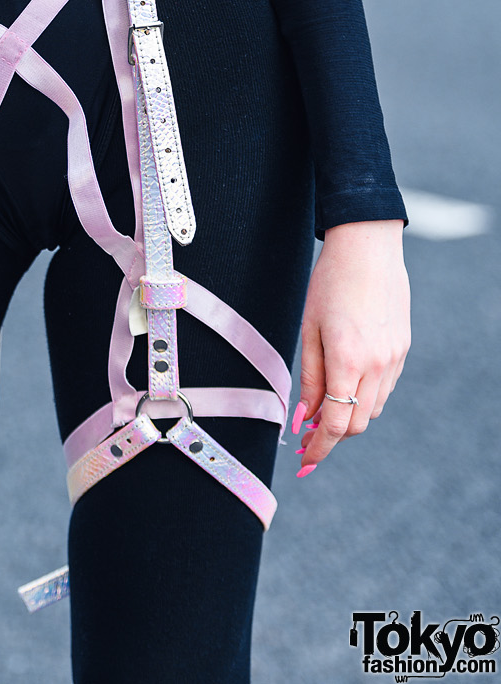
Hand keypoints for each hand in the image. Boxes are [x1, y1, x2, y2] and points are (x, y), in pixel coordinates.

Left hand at [291, 219, 409, 474]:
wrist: (368, 248)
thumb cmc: (330, 282)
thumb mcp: (309, 328)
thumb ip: (310, 376)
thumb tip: (305, 416)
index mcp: (348, 360)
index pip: (337, 425)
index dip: (320, 448)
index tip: (305, 461)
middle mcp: (377, 365)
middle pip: (358, 424)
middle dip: (333, 436)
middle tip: (307, 435)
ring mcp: (394, 358)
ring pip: (373, 408)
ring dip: (350, 416)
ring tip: (323, 408)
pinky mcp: (402, 349)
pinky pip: (384, 387)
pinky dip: (364, 396)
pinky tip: (346, 384)